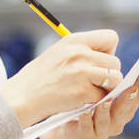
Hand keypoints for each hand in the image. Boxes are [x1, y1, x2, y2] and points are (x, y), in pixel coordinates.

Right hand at [0, 30, 122, 127]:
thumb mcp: (60, 52)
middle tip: (93, 81)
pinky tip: (81, 100)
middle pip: (115, 61)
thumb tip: (109, 55)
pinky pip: (103, 97)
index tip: (97, 61)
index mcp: (75, 40)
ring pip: (115, 78)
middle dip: (109, 74)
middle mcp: (80, 53)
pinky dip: (95, 101)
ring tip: (90, 90)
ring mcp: (82, 72)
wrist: (23, 96)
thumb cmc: (41, 76)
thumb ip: (83, 50)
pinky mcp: (83, 91)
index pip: (111, 37)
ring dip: (106, 88)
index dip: (108, 51)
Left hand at [38, 67, 138, 138]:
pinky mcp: (86, 135)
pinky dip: (87, 119)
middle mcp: (116, 119)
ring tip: (106, 99)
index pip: (137, 93)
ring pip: (108, 120)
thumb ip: (107, 73)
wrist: (60, 118)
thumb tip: (112, 50)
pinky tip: (85, 110)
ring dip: (108, 110)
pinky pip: (88, 127)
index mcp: (122, 105)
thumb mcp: (96, 83)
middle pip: (127, 109)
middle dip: (129, 99)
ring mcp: (102, 129)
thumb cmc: (81, 97)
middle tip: (132, 88)